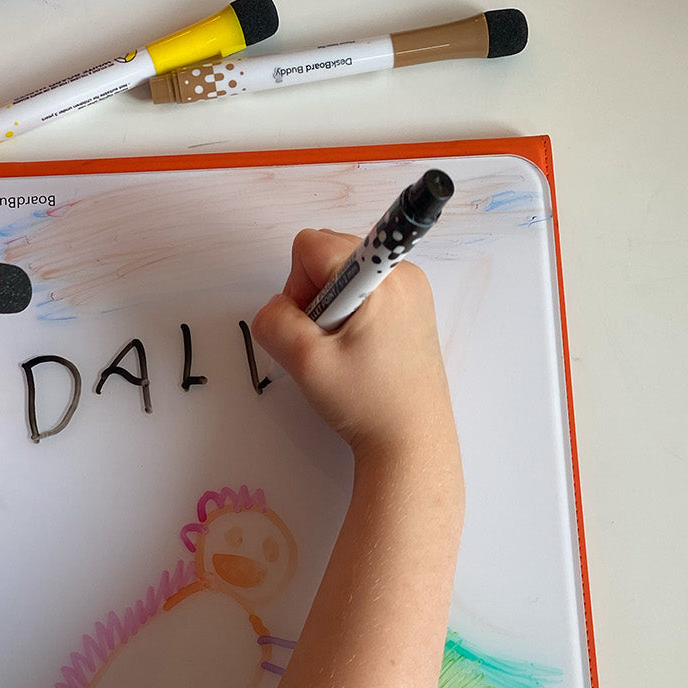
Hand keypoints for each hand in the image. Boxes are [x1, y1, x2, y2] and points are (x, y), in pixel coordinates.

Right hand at [252, 228, 454, 466]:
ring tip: (344, 351)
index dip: (296, 285)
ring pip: (345, 274)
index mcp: (381, 274)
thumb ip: (274, 322)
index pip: (312, 246)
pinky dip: (350, 315)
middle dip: (313, 295)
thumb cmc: (365, 402)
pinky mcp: (413, 310)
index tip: (312, 327)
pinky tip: (358, 352)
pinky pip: (365, 292)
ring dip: (330, 307)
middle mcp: (403, 271)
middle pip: (329, 255)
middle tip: (326, 344)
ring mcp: (412, 290)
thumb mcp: (304, 361)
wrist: (411, 442)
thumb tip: (277, 308)